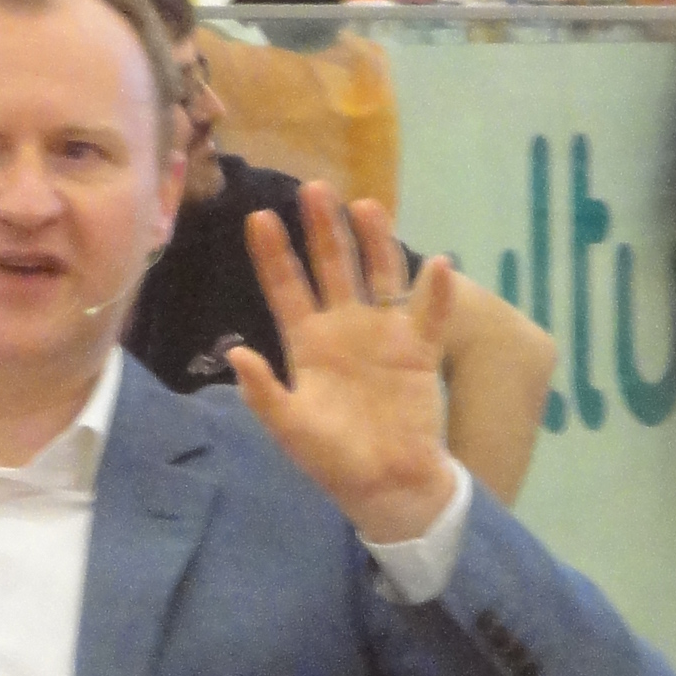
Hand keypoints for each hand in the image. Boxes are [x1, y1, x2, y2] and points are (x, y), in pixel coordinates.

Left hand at [229, 182, 458, 543]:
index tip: (259, 218)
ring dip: (375, 242)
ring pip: (379, 276)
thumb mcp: (290, 429)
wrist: (386, 487)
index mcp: (307, 344)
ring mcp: (384, 335)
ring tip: (366, 207)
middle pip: (332, 268)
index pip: (286, 289)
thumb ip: (263, 392)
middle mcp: (344, 328)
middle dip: (322, 230)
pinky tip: (439, 266)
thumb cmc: (333, 460)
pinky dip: (436, 294)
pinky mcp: (420, 352)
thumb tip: (236, 353)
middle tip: (313, 188)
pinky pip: (429, 316)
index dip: (274, 255)